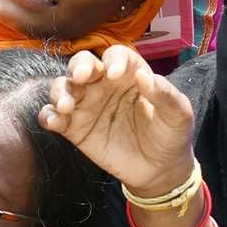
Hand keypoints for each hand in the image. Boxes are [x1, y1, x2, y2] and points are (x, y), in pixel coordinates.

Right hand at [39, 46, 194, 194]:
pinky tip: (54, 121)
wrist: (158, 170)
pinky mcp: (73, 129)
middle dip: (77, 66)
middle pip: (82, 64)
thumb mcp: (178, 115)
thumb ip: (165, 95)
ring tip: (65, 106)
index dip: (113, 60)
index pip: (116, 56)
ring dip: (59, 92)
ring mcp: (86, 106)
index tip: (115, 74)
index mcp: (129, 75)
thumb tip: (144, 76)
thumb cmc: (170, 136)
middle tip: (80, 78)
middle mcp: (103, 86)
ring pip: (63, 87)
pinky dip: (47, 116)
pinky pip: (52, 117)